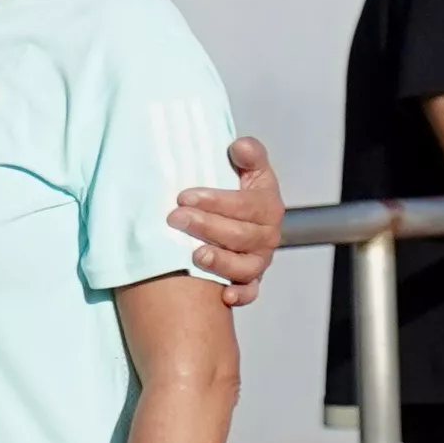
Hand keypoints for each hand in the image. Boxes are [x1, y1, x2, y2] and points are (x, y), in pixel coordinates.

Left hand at [171, 133, 285, 302]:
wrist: (233, 217)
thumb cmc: (236, 189)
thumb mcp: (247, 167)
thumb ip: (248, 154)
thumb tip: (239, 147)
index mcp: (268, 205)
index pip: (246, 204)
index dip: (216, 200)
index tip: (184, 195)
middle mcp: (267, 235)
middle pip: (241, 235)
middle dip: (206, 226)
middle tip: (175, 218)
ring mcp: (259, 260)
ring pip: (245, 266)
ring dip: (220, 261)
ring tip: (194, 255)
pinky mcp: (251, 281)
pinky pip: (251, 292)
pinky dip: (240, 295)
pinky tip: (224, 296)